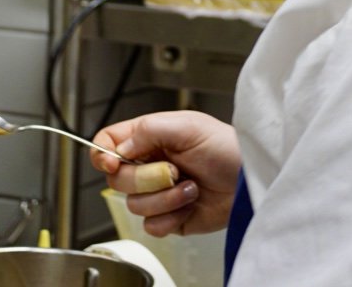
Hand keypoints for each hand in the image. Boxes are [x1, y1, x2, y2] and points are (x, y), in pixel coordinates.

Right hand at [92, 111, 241, 235]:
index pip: (108, 144)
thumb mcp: (188, 126)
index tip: (113, 163)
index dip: (102, 154)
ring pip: (134, 205)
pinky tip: (191, 203)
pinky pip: (151, 226)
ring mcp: (158, 193)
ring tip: (191, 186)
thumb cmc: (226, 146)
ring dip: (166, 198)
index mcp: (149, 138)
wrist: (248, 180)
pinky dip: (172, 216)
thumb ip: (148, 130)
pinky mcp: (169, 218)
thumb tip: (119, 148)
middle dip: (146, 178)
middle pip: (117, 180)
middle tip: (174, 170)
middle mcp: (150, 165)